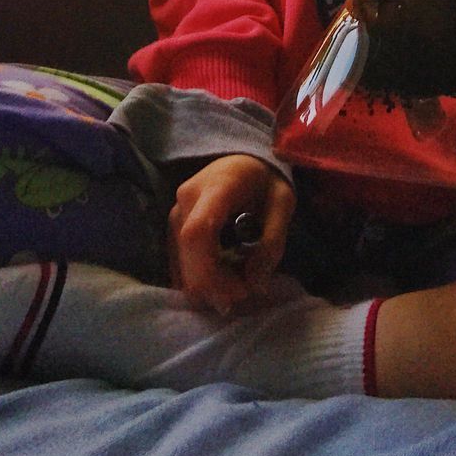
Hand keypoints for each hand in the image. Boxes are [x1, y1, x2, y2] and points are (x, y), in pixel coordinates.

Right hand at [167, 154, 294, 314]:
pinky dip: (199, 278)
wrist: (245, 160)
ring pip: (180, 263)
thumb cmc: (265, 180)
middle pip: (187, 254)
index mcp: (217, 186)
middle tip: (245, 295)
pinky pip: (179, 262)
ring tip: (237, 285)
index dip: (212, 271)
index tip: (240, 290)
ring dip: (207, 285)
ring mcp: (175, 211)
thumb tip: (254, 286)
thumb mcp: (283, 203)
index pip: (198, 232)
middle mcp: (187, 198)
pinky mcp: (172, 225)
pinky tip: (222, 279)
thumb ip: (272, 241)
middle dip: (214, 286)